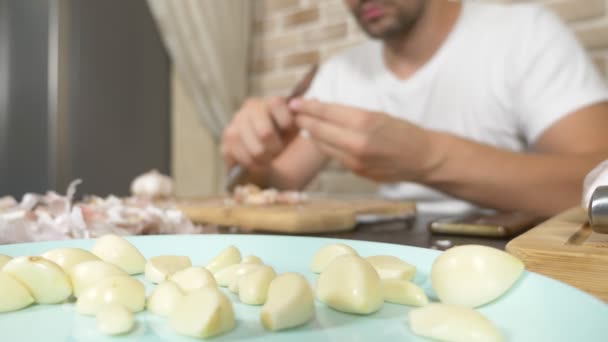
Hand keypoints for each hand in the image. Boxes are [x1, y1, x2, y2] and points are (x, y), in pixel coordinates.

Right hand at [221, 97, 297, 170]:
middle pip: (265, 133)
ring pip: (252, 148)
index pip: (276, 103)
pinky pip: (238, 156)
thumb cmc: (284, 138)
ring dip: (263, 158)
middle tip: (278, 152)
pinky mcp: (225, 143)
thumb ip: (302, 117)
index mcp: (268, 103)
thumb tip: (310, 105)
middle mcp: (248, 110)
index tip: (288, 130)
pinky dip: (250, 163)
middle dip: (275, 148)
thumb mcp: (296, 127)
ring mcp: (234, 125)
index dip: (286, 121)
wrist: (267, 157)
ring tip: (268, 160)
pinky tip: (256, 163)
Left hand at [290, 99, 441, 182]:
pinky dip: (326, 146)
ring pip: (323, 146)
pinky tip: (322, 139)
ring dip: (312, 135)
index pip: (327, 113)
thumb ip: (350, 115)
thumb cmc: (404, 132)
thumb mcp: (378, 115)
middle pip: (320, 130)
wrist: (424, 158)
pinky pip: (335, 157)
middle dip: (304, 120)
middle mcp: (357, 143)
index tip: (295, 102)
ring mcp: (355, 161)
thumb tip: (323, 110)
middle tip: (294, 113)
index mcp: (364, 122)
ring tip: (305, 124)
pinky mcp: (357, 172)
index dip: (308, 107)